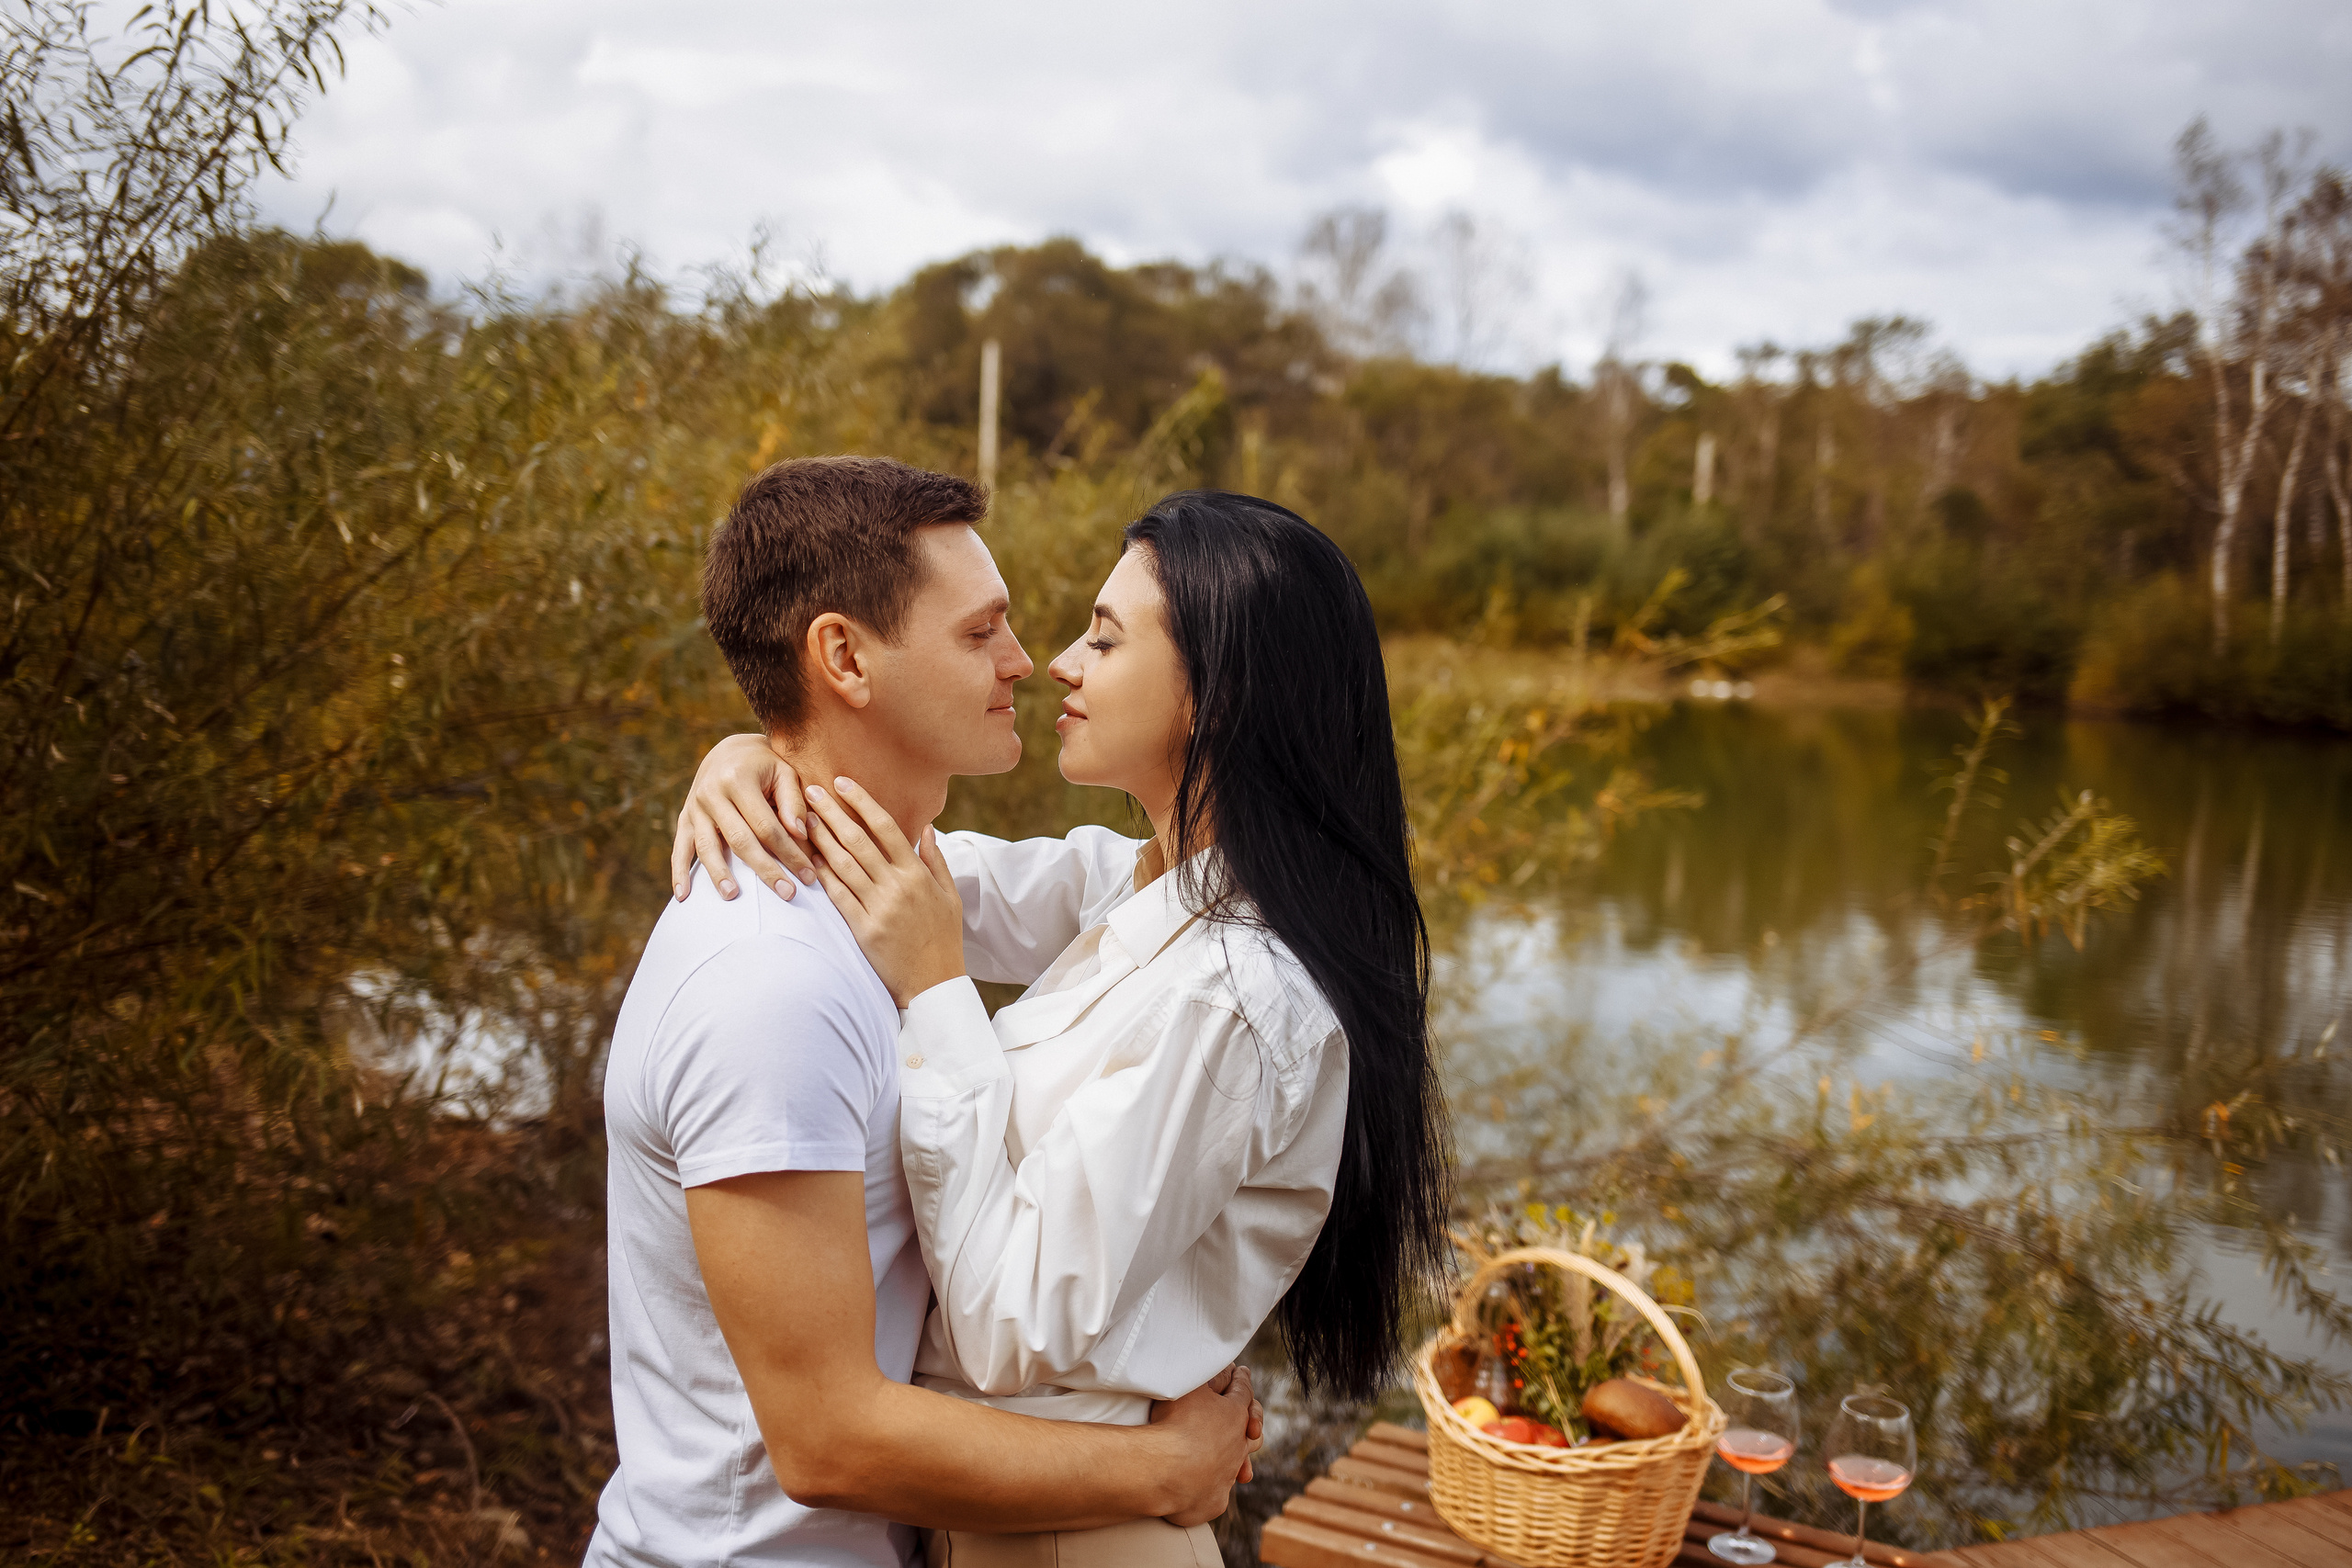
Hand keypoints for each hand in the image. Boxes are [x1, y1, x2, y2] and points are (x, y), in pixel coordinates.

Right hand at [669, 733, 817, 900]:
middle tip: (787, 894)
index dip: (789, 853)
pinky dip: (679, 872)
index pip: (767, 826)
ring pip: (708, 847)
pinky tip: (684, 896)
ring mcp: (695, 807)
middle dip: (765, 869)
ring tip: (733, 896)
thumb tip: (799, 834)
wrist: (729, 750)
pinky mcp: (685, 818)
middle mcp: (711, 793)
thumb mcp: (784, 772)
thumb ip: (793, 801)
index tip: (808, 876)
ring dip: (719, 875)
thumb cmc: (765, 764)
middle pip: (740, 840)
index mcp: (738, 779)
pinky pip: (680, 848)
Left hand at [804, 778, 966, 1006]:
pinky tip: (806, 858)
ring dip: (820, 838)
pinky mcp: (863, 929)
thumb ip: (935, 860)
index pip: (886, 827)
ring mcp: (879, 908)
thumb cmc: (943, 938)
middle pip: (858, 840)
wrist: (935, 984)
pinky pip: (837, 895)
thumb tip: (927, 827)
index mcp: (917, 874)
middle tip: (810, 790)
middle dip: (832, 812)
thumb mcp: (950, 896)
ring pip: (843, 864)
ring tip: (801, 818)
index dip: (862, 802)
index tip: (843, 783)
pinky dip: (821, 874)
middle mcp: (897, 886)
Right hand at [1149, 1364, 1255, 1526]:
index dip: (1241, 1379)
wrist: (1163, 1470)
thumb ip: (1211, 1375)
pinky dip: (1213, 1486)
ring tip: (1237, 1462)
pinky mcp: (1215, 1500)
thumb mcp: (1191, 1387)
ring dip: (1238, 1460)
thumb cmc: (1175, 1423)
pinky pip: (1218, 1492)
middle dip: (1250, 1422)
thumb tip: (1227, 1368)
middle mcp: (1238, 1445)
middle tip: (1248, 1422)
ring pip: (1240, 1464)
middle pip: (1253, 1432)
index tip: (1243, 1373)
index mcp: (1236, 1414)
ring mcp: (1228, 1475)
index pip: (1244, 1391)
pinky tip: (1206, 1484)